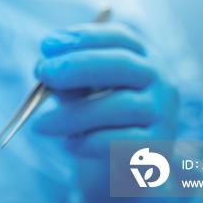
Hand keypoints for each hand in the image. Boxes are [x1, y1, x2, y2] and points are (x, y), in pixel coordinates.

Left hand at [31, 22, 178, 202]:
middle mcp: (159, 79)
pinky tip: (68, 145)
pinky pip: (121, 141)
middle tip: (42, 72)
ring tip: (40, 125)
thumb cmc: (95, 116)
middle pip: (122, 64)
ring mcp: (163, 112)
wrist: (119, 165)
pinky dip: (90, 142)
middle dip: (77, 65)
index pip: (118, 37)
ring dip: (73, 114)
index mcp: (142, 56)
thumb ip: (69, 79)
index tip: (46, 46)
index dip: (82, 37)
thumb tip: (45, 70)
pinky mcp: (157, 147)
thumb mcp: (81, 90)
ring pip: (119, 106)